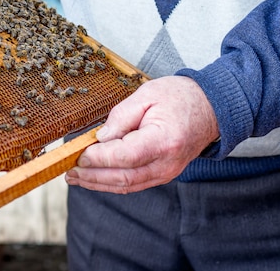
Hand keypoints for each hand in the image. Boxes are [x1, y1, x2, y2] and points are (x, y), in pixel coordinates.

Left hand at [65, 76, 218, 192]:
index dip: (99, 158)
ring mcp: (167, 172)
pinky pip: (134, 183)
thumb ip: (121, 117)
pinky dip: (112, 183)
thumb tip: (100, 138)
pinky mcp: (162, 174)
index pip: (126, 156)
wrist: (210, 108)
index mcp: (164, 140)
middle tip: (69, 171)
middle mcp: (167, 163)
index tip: (79, 155)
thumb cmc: (180, 97)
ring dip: (98, 183)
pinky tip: (94, 178)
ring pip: (127, 185)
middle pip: (124, 177)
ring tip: (75, 178)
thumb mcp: (147, 94)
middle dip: (92, 175)